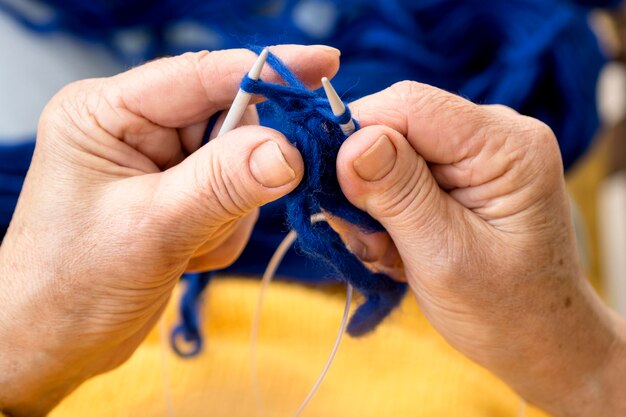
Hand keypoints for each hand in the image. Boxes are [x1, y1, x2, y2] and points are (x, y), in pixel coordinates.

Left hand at [0, 45, 338, 415]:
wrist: (55, 342)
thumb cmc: (71, 287)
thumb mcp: (151, 230)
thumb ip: (223, 185)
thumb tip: (288, 151)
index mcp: (106, 112)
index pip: (199, 75)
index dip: (267, 70)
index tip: (324, 64)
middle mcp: (133, 126)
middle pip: (227, 119)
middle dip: (240, 171)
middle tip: (222, 213)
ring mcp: (159, 161)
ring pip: (239, 162)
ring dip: (229, 211)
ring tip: (189, 245)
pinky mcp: (177, 192)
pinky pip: (235, 195)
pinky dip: (224, 229)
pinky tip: (188, 254)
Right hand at [330, 81, 625, 415]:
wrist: (538, 339)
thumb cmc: (505, 311)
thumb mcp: (444, 256)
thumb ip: (399, 194)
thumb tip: (351, 141)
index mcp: (507, 146)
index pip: (411, 104)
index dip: (357, 133)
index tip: (333, 188)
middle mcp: (495, 134)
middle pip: (397, 126)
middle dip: (365, 182)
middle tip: (368, 242)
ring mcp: (478, 152)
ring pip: (391, 152)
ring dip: (373, 206)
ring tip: (390, 256)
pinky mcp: (461, 172)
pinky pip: (401, 172)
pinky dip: (386, 213)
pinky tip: (400, 250)